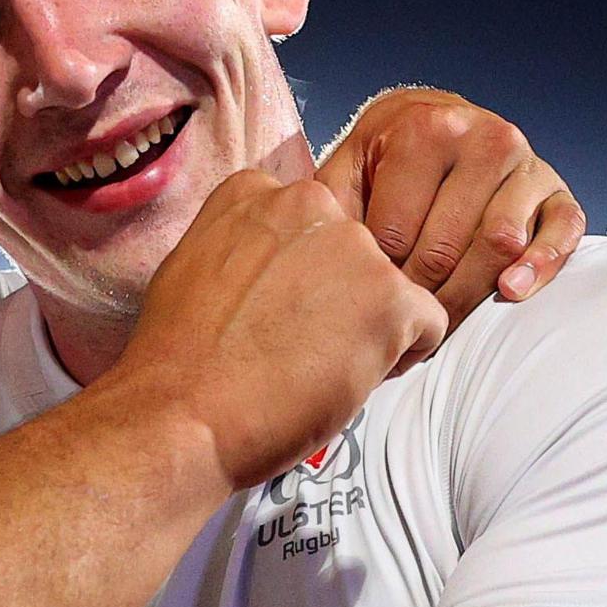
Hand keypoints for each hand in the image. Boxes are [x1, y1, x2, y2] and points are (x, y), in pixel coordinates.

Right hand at [97, 171, 445, 489]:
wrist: (182, 414)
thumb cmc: (178, 361)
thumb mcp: (194, 269)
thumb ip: (242, 250)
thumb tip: (268, 268)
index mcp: (256, 191)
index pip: (309, 222)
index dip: (303, 273)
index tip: (284, 309)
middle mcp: (309, 202)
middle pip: (353, 251)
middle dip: (340, 296)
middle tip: (303, 345)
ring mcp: (354, 247)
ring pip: (391, 286)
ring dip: (369, 326)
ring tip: (320, 368)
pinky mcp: (390, 297)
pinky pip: (429, 322)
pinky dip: (404, 355)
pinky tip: (354, 378)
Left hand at [316, 89, 585, 324]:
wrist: (437, 125)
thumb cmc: (384, 162)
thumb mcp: (348, 170)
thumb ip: (329, 209)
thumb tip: (317, 263)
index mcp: (424, 130)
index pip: (397, 231)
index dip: (376, 278)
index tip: (363, 303)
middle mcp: (483, 137)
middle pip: (447, 244)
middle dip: (418, 295)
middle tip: (398, 322)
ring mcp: (527, 165)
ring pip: (499, 245)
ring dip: (468, 293)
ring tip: (440, 321)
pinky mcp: (557, 192)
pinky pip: (561, 234)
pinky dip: (540, 267)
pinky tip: (511, 291)